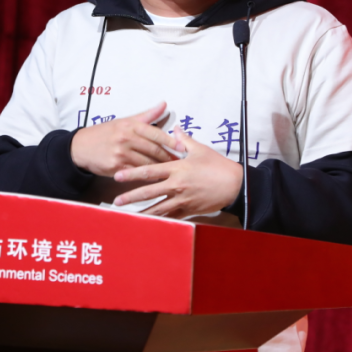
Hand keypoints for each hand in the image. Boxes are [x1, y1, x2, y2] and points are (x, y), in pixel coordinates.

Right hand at [70, 102, 179, 176]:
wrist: (80, 147)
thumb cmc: (105, 133)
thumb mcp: (124, 121)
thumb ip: (146, 115)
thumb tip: (164, 105)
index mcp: (130, 125)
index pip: (155, 133)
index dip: (170, 141)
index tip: (182, 147)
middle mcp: (125, 138)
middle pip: (153, 149)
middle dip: (168, 157)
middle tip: (180, 162)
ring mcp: (120, 153)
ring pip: (146, 162)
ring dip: (160, 168)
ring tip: (171, 171)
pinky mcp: (116, 167)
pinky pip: (136, 172)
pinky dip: (147, 176)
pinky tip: (155, 178)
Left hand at [110, 127, 242, 218]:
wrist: (235, 185)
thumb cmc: (217, 166)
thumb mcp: (200, 150)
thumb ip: (184, 140)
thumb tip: (175, 128)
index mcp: (177, 169)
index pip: (150, 171)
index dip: (132, 174)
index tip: (118, 176)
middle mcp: (177, 185)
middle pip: (149, 192)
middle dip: (131, 197)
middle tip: (116, 201)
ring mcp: (182, 199)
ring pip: (158, 208)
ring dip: (142, 212)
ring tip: (128, 216)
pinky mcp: (188, 210)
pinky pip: (171, 216)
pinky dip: (159, 220)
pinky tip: (149, 223)